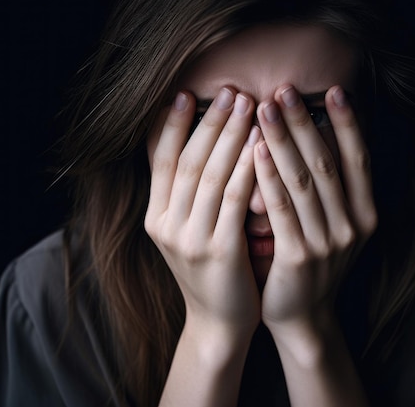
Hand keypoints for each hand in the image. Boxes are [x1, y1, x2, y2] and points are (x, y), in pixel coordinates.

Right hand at [145, 87, 261, 336]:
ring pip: (210, 176)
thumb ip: (187, 194)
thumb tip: (193, 143)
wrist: (219, 323)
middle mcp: (166, 226)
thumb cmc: (211, 271)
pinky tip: (260, 145)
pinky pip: (234, 200)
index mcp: (155, 218)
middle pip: (188, 162)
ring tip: (247, 105)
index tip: (186, 94)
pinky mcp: (219, 251)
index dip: (172, 126)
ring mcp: (190, 240)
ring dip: (229, 137)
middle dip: (209, 122)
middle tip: (229, 90)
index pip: (160, 161)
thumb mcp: (187, 231)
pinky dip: (247, 169)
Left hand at [254, 85, 377, 331]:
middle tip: (285, 89)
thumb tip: (311, 134)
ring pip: (304, 180)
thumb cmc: (310, 262)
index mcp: (365, 214)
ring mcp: (328, 242)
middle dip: (305, 123)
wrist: (302, 315)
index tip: (335, 90)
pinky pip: (281, 207)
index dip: (348, 123)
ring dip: (284, 140)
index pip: (359, 159)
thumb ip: (328, 189)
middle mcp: (353, 226)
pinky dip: (269, 176)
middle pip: (327, 163)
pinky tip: (255, 149)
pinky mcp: (300, 257)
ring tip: (266, 107)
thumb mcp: (331, 225)